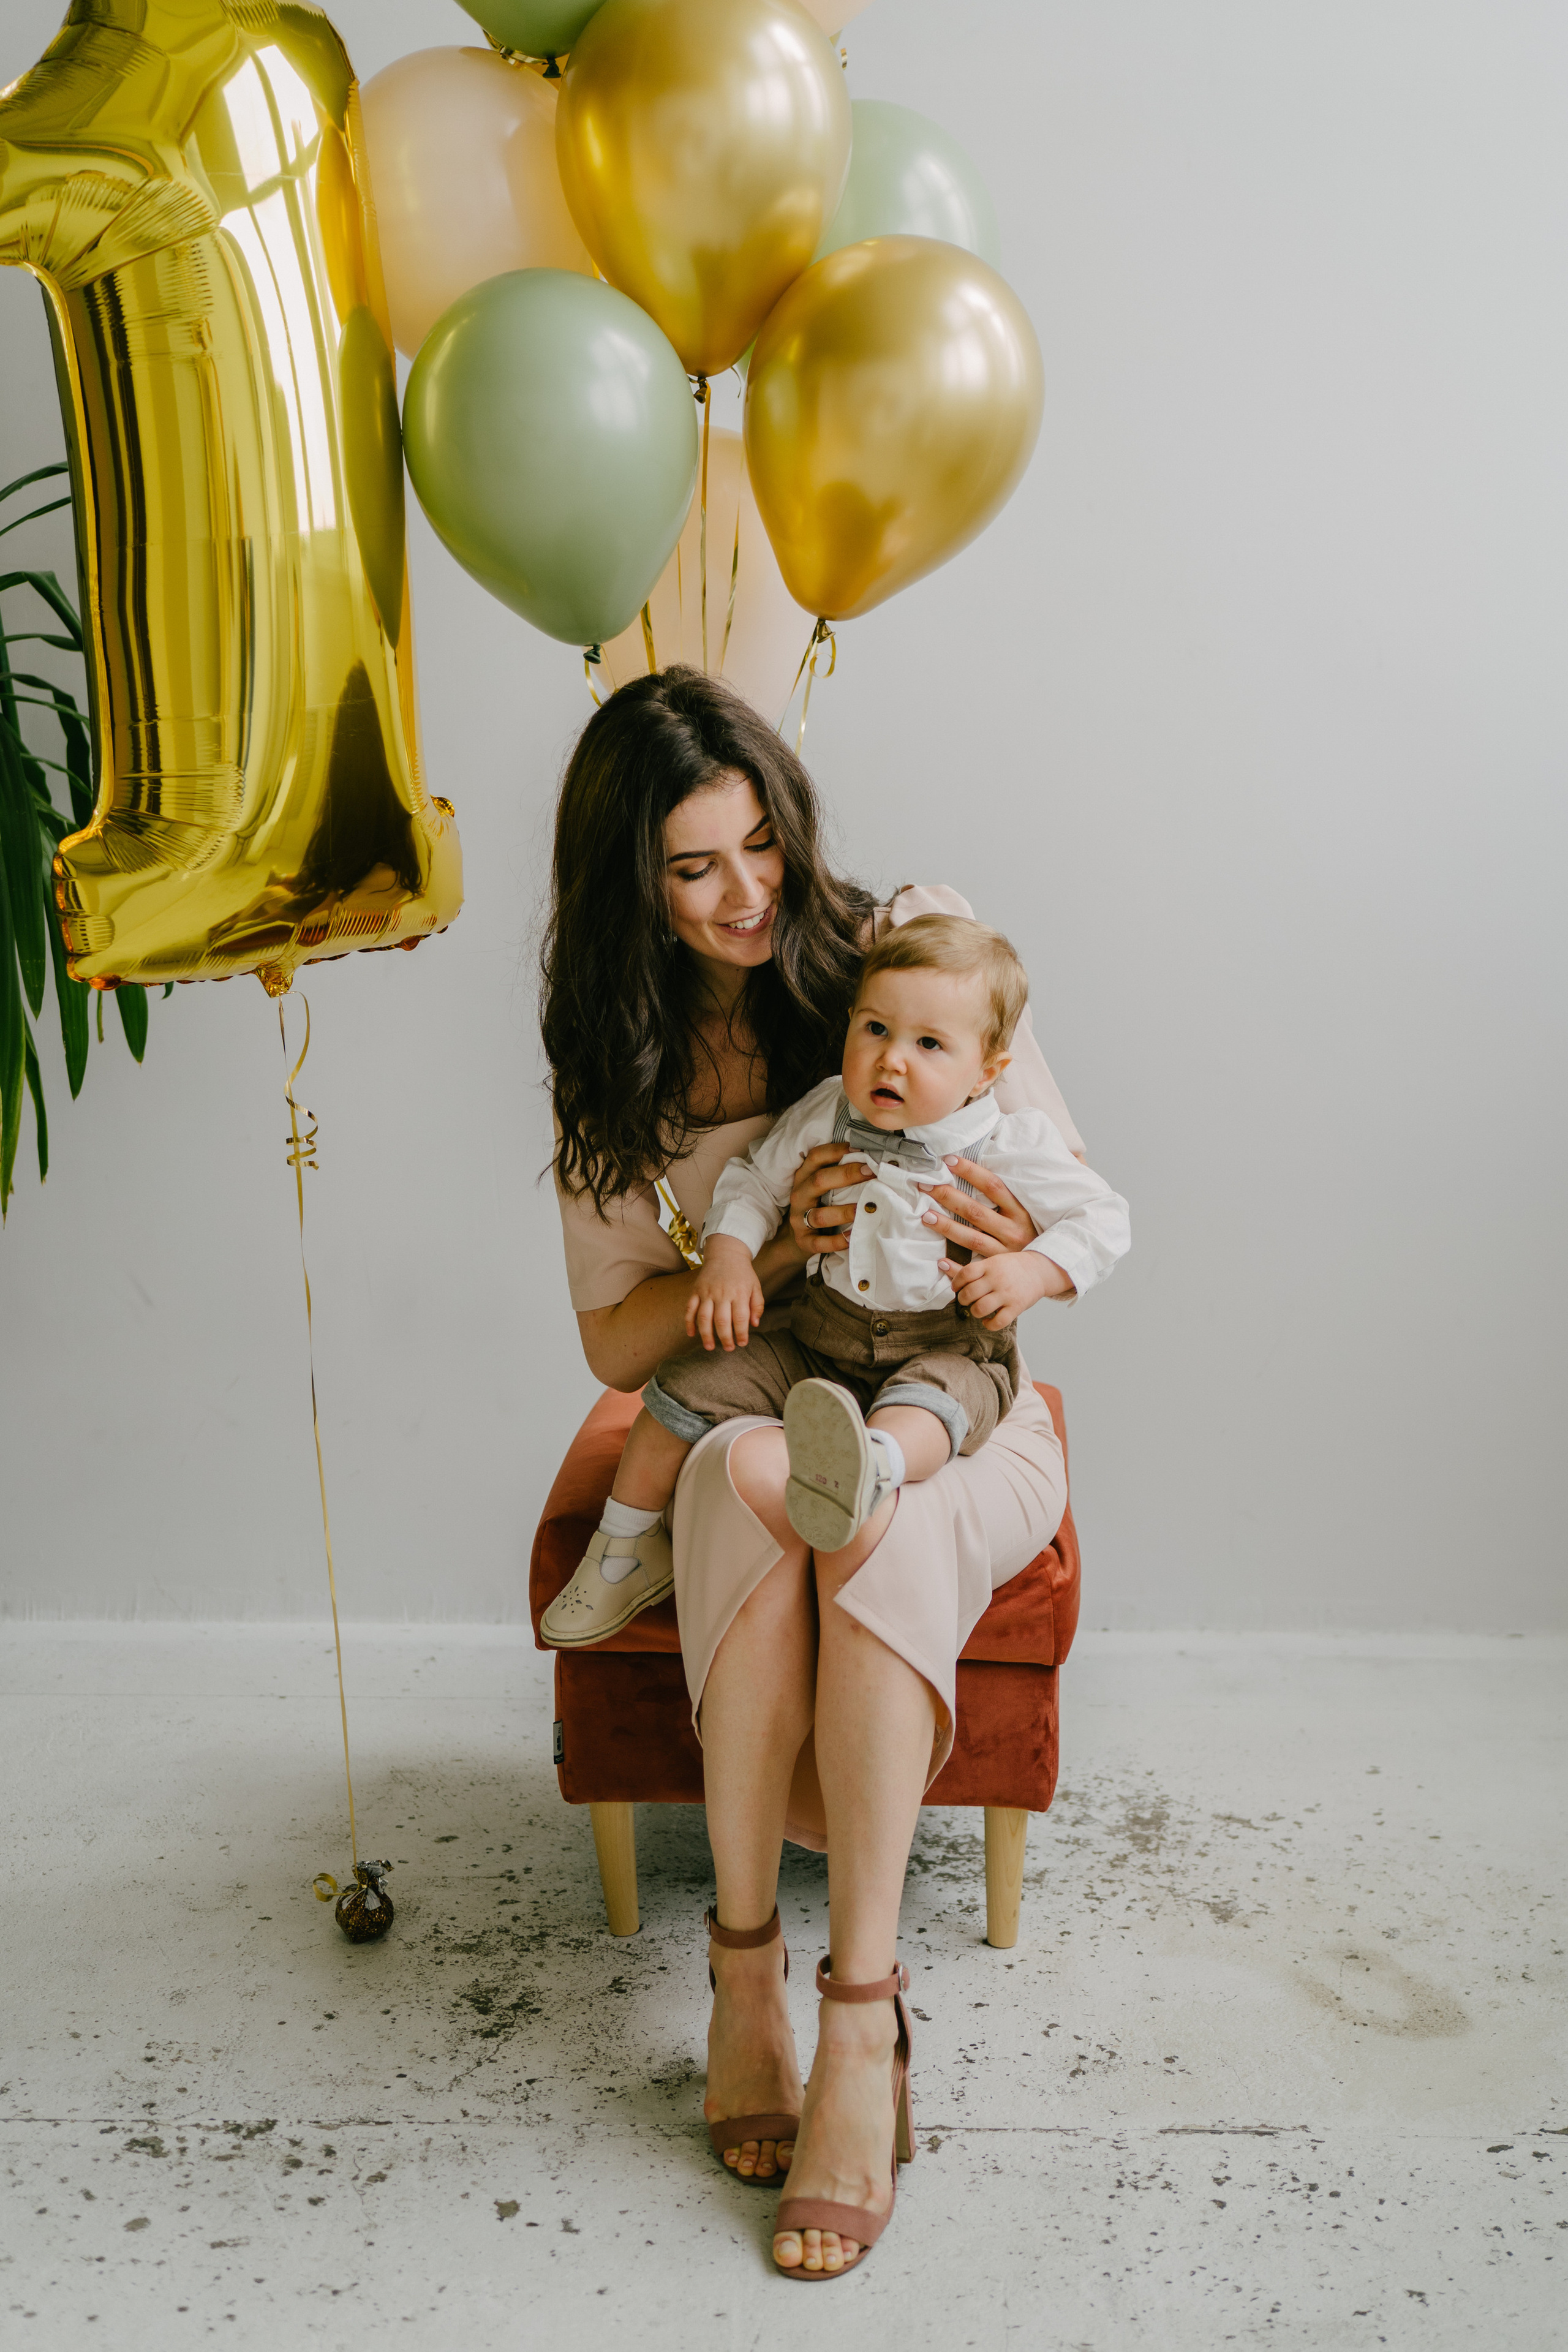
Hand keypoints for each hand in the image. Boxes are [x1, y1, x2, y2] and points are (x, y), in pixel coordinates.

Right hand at [685, 1236, 764, 1351]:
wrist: (726, 1253)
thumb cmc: (743, 1273)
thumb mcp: (755, 1287)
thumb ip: (757, 1306)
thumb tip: (754, 1324)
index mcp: (739, 1293)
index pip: (740, 1317)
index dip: (741, 1333)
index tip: (742, 1343)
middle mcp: (722, 1293)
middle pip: (721, 1320)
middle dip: (724, 1338)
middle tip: (728, 1349)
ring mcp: (707, 1292)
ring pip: (703, 1317)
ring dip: (705, 1334)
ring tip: (709, 1347)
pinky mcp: (696, 1290)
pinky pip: (689, 1308)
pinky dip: (688, 1322)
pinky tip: (691, 1334)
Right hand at [787, 1140, 871, 1257]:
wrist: (800, 1236)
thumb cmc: (821, 1204)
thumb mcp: (824, 1186)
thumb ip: (841, 1173)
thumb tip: (875, 1161)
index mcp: (804, 1176)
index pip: (816, 1157)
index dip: (836, 1151)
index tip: (860, 1150)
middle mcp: (799, 1195)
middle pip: (818, 1181)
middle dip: (846, 1175)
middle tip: (871, 1172)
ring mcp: (799, 1219)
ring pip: (819, 1215)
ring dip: (843, 1212)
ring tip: (864, 1209)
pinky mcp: (804, 1241)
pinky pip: (820, 1243)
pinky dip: (837, 1241)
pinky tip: (853, 1237)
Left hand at [917, 1156, 1038, 1257]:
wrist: (1051, 1266)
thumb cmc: (1033, 1232)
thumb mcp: (1025, 1211)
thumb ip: (1005, 1196)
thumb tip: (976, 1171)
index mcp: (1020, 1211)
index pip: (993, 1186)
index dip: (971, 1172)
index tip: (950, 1161)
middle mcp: (1013, 1230)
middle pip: (975, 1211)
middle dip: (949, 1196)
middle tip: (926, 1186)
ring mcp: (1005, 1252)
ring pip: (971, 1238)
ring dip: (947, 1227)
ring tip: (926, 1216)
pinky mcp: (998, 1269)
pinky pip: (974, 1268)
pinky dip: (956, 1266)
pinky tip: (940, 1260)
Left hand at [944, 1248, 1072, 1331]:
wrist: (1041, 1270)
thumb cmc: (1011, 1267)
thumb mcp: (992, 1261)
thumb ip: (969, 1268)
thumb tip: (940, 1263)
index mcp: (991, 1265)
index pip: (965, 1274)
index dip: (956, 1283)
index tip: (957, 1287)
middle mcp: (998, 1279)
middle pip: (969, 1293)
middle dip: (963, 1299)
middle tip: (967, 1300)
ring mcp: (1007, 1294)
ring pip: (980, 1309)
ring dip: (974, 1311)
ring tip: (977, 1309)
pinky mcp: (1016, 1307)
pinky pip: (996, 1322)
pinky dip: (988, 1324)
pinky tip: (988, 1320)